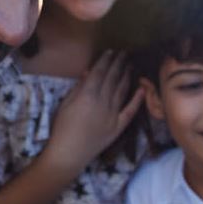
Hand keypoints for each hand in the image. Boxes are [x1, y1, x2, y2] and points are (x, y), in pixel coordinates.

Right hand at [45, 51, 144, 169]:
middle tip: (124, 53)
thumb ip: (78, 88)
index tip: (111, 51)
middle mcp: (102, 102)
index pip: (99, 72)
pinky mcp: (118, 126)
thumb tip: (89, 72)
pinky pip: (130, 110)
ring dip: (127, 76)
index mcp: (87, 95)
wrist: (69, 153)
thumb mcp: (65, 104)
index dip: (105, 60)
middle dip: (118, 64)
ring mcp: (112, 114)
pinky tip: (141, 88)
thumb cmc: (61, 128)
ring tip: (130, 65)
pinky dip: (137, 99)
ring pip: (122, 90)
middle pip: (112, 78)